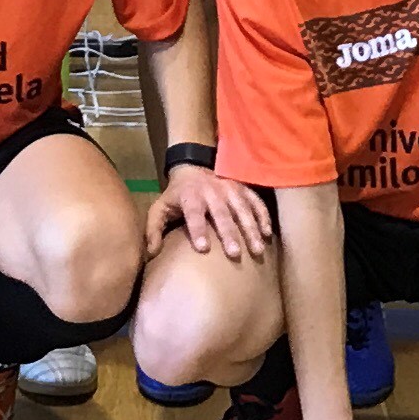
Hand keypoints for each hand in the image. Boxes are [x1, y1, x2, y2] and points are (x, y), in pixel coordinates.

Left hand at [144, 163, 273, 260]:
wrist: (194, 166)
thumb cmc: (177, 195)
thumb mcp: (160, 207)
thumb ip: (153, 229)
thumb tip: (150, 253)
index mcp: (190, 197)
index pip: (194, 214)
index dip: (198, 229)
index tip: (203, 248)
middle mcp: (212, 192)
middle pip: (222, 214)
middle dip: (229, 233)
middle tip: (235, 254)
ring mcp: (230, 190)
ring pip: (242, 209)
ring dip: (250, 229)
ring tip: (257, 249)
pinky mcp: (243, 189)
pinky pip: (256, 202)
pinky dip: (263, 216)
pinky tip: (267, 233)